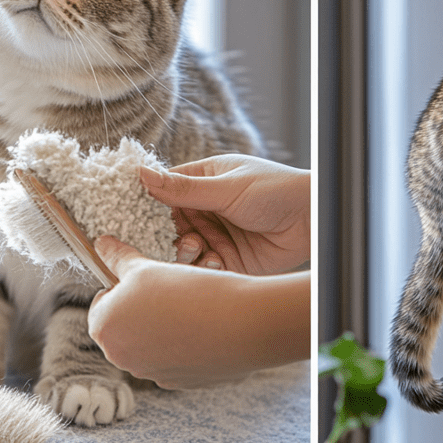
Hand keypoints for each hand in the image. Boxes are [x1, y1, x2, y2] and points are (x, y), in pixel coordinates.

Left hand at [88, 236, 309, 389]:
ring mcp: (149, 374)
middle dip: (140, 310)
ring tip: (190, 308)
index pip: (101, 303)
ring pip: (148, 344)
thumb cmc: (190, 291)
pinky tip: (202, 329)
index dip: (124, 287)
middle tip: (170, 291)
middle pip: (123, 326)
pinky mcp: (177, 383)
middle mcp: (120, 357)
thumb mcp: (148, 267)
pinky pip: (171, 359)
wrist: (241, 325)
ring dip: (161, 328)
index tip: (149, 280)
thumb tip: (101, 244)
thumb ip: (118, 259)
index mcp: (104, 327)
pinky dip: (182, 345)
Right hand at [140, 154, 309, 275]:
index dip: (148, 202)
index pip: (164, 190)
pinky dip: (204, 268)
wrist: (312, 219)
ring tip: (197, 249)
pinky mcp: (228, 260)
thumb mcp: (226, 187)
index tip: (130, 215)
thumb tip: (140, 173)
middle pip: (169, 225)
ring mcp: (216, 235)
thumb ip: (183, 188)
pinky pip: (204, 268)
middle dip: (167, 235)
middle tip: (177, 236)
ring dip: (186, 253)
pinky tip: (215, 262)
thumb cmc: (274, 190)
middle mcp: (206, 209)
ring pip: (183, 250)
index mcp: (204, 181)